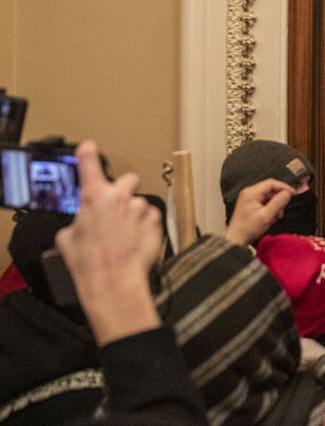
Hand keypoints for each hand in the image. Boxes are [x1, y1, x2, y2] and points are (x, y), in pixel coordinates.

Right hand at [56, 141, 162, 344]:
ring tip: (123, 236)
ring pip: (138, 203)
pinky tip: (134, 240)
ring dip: (133, 214)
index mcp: (93, 197)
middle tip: (116, 209)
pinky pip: (150, 216)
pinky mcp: (155, 219)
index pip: (89, 165)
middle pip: (127, 180)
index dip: (89, 154)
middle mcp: (118, 196)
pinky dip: (144, 225)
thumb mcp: (68, 238)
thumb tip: (82, 222)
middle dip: (123, 191)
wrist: (113, 279)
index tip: (89, 147)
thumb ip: (78, 220)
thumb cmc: (90, 262)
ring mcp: (138, 206)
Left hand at [223, 179, 294, 246]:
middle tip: (281, 210)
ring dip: (275, 205)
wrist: (237, 238)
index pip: (271, 183)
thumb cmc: (247, 229)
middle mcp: (249, 193)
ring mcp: (249, 198)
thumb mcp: (266, 216)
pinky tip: (270, 216)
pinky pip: (265, 201)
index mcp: (251, 193)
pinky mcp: (251, 203)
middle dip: (279, 199)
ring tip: (275, 216)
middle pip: (271, 190)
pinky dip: (270, 208)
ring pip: (269, 196)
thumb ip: (278, 203)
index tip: (292, 193)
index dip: (284, 187)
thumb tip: (287, 193)